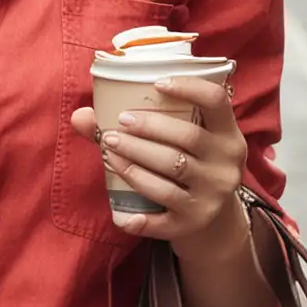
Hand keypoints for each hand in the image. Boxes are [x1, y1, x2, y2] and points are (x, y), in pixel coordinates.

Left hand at [69, 74, 246, 242]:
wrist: (211, 220)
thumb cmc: (187, 166)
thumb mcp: (180, 144)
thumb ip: (139, 124)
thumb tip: (80, 116)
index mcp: (227, 134)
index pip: (215, 100)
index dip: (188, 87)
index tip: (157, 83)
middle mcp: (225, 164)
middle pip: (186, 137)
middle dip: (147, 128)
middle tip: (118, 125)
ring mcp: (212, 195)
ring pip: (171, 171)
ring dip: (134, 161)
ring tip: (110, 152)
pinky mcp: (195, 222)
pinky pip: (163, 218)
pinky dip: (141, 218)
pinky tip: (121, 215)